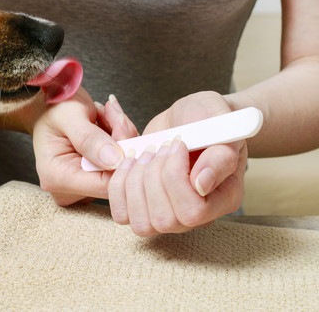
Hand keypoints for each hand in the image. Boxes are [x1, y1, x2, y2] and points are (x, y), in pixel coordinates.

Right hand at [32, 88, 136, 205]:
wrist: (49, 105)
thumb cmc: (54, 107)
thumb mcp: (70, 116)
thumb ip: (90, 139)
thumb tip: (115, 161)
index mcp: (56, 177)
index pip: (105, 185)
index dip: (122, 158)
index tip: (121, 126)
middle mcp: (68, 189)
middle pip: (115, 178)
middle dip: (122, 142)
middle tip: (113, 114)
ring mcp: (81, 187)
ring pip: (121, 170)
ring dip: (122, 138)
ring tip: (106, 115)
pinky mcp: (92, 180)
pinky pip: (120, 165)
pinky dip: (121, 141)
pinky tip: (108, 124)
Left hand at [107, 91, 247, 235]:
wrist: (189, 118)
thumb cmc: (208, 118)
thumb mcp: (221, 126)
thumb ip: (219, 156)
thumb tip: (201, 184)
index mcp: (222, 200)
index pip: (192, 211)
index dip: (175, 177)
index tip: (177, 144)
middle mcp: (196, 216)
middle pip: (163, 219)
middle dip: (152, 176)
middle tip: (160, 146)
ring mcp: (167, 215)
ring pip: (140, 223)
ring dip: (133, 182)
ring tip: (144, 153)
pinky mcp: (142, 206)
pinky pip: (121, 214)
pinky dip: (118, 186)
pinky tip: (128, 161)